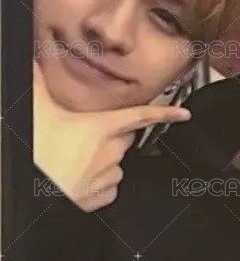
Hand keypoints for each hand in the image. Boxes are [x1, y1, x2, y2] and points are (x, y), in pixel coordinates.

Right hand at [33, 59, 190, 211]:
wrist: (35, 188)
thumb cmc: (39, 154)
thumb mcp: (38, 111)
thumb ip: (40, 83)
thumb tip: (35, 62)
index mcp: (102, 129)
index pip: (142, 117)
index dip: (165, 113)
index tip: (184, 113)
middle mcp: (112, 153)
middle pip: (124, 138)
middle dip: (112, 135)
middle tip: (86, 135)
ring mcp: (110, 177)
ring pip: (116, 163)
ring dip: (102, 159)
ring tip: (75, 159)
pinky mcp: (104, 197)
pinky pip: (109, 186)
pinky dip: (99, 182)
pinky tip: (79, 177)